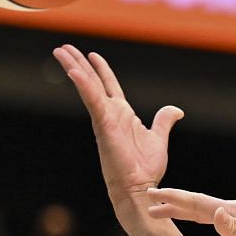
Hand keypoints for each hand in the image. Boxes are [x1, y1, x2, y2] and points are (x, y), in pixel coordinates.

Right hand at [54, 45, 180, 202]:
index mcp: (121, 115)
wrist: (140, 187)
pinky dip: (84, 86)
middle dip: (78, 63)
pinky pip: (93, 102)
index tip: (92, 54)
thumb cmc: (145, 168)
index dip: (100, 69)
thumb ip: (163, 121)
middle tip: (62, 48)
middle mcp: (110, 114)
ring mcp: (104, 119)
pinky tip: (74, 72)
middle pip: (92, 82)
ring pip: (87, 87)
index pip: (109, 86)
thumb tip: (176, 110)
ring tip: (60, 51)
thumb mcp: (158, 138)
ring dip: (73, 68)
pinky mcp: (104, 126)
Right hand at [144, 189, 235, 235]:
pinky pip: (224, 212)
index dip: (173, 200)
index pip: (199, 205)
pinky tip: (209, 216)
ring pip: (211, 207)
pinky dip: (207, 212)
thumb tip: (213, 215)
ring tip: (170, 209)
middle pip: (200, 204)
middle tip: (147, 202)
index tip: (149, 195)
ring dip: (187, 208)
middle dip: (173, 203)